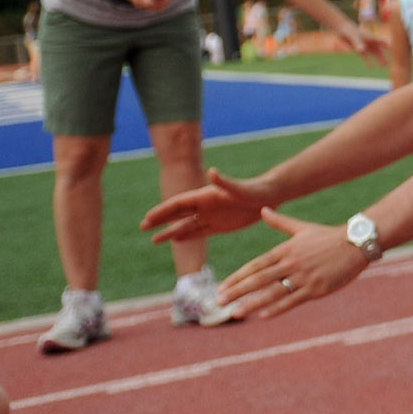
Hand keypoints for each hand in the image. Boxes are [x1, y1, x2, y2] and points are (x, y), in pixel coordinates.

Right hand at [112, 0, 167, 10]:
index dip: (164, 2)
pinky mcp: (139, 5)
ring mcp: (140, 5)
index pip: (155, 4)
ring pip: (153, 9)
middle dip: (164, 4)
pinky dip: (156, 5)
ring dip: (161, 5)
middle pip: (156, 9)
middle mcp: (141, 3)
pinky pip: (150, 8)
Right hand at [142, 168, 274, 244]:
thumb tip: (212, 172)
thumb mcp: (240, 189)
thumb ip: (225, 182)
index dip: (163, 210)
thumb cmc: (255, 191)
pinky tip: (176, 241)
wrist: (269, 197)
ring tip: (154, 240)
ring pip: (186, 226)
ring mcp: (211, 216)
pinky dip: (187, 237)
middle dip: (160, 220)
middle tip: (142, 227)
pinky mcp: (220, 226)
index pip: (179, 204)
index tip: (149, 218)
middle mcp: (205, 206)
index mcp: (206, 196)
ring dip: (170, 232)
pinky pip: (200, 233)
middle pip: (177, 214)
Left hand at [218, 209, 368, 319]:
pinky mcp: (316, 288)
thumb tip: (262, 209)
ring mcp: (303, 277)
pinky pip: (293, 300)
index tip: (222, 287)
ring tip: (235, 313)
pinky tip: (263, 316)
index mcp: (285, 249)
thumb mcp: (302, 228)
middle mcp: (291, 263)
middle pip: (258, 279)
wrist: (356, 242)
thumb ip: (280, 222)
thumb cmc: (328, 236)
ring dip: (252, 303)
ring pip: (272, 292)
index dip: (237, 277)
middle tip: (218, 301)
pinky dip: (277, 308)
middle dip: (237, 291)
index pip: (255, 265)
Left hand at [333, 18, 388, 64]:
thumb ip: (358, 43)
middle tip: (390, 62)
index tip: (394, 49)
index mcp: (370, 37)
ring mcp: (365, 46)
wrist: (342, 29)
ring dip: (379, 59)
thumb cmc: (349, 30)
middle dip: (384, 55)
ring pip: (374, 54)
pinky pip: (365, 57)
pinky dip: (368, 62)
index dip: (387, 44)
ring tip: (384, 66)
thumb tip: (362, 51)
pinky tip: (371, 67)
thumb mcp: (353, 36)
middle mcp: (369, 42)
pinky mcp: (359, 50)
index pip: (381, 41)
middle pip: (379, 49)